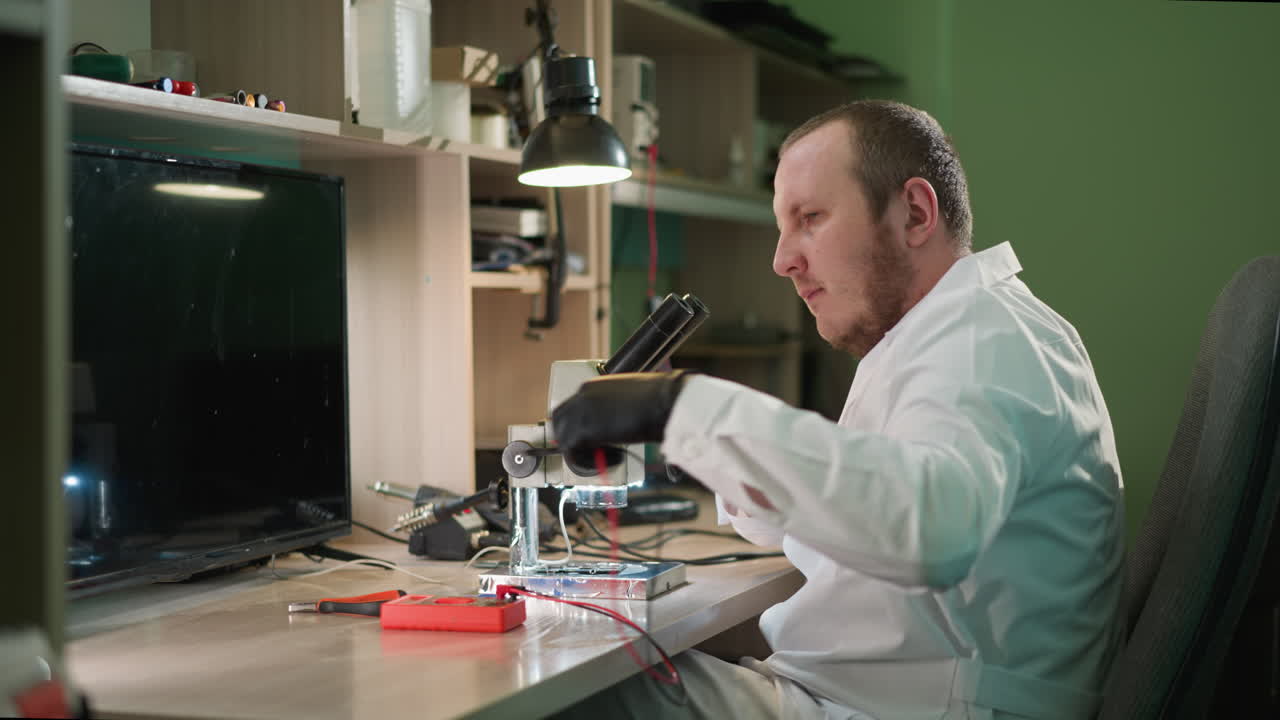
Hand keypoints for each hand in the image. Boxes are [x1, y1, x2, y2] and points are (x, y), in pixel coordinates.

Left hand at [550, 370, 692, 467]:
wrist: (665, 401)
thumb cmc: (659, 400)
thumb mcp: (629, 400)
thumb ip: (613, 411)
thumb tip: (608, 428)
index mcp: (593, 386)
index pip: (571, 408)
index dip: (579, 428)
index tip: (595, 442)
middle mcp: (582, 395)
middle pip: (559, 421)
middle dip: (572, 440)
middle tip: (594, 454)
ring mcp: (580, 410)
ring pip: (564, 439)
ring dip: (583, 454)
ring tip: (609, 458)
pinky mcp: (583, 428)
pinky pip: (572, 452)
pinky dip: (588, 463)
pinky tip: (614, 459)